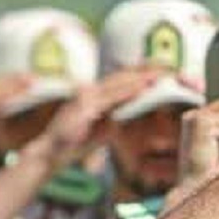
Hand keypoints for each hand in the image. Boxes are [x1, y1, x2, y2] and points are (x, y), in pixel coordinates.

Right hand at [35, 68, 157, 168]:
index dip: (139, 73)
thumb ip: (112, 120)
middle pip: (121, 76)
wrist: (51, 154)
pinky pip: (111, 97)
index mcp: (94, 95)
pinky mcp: (84, 107)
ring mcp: (86, 97)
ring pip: (118, 83)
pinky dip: (128, 91)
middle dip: (144, 69)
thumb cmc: (74, 144)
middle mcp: (89, 91)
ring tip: (160, 73)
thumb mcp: (100, 130)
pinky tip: (143, 87)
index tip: (160, 68)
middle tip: (167, 64)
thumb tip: (128, 115)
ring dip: (140, 77)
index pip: (120, 80)